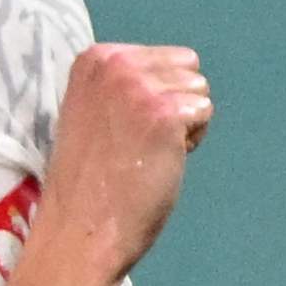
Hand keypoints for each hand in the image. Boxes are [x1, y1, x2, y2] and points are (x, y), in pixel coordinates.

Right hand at [41, 42, 212, 278]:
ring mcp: (139, 87)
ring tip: (148, 153)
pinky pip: (204, 113)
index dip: (155, 96)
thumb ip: (122, 86)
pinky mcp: (164, 113)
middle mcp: (115, 64)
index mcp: (94, 59)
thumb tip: (173, 74)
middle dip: (174, 103)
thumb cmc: (89, 179)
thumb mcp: (94, 110)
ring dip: (184, 123)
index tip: (123, 129)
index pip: (163, 57)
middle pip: (187, 66)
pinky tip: (161, 162)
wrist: (80, 228)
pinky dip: (191, 142)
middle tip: (139, 143)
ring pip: (199, 89)